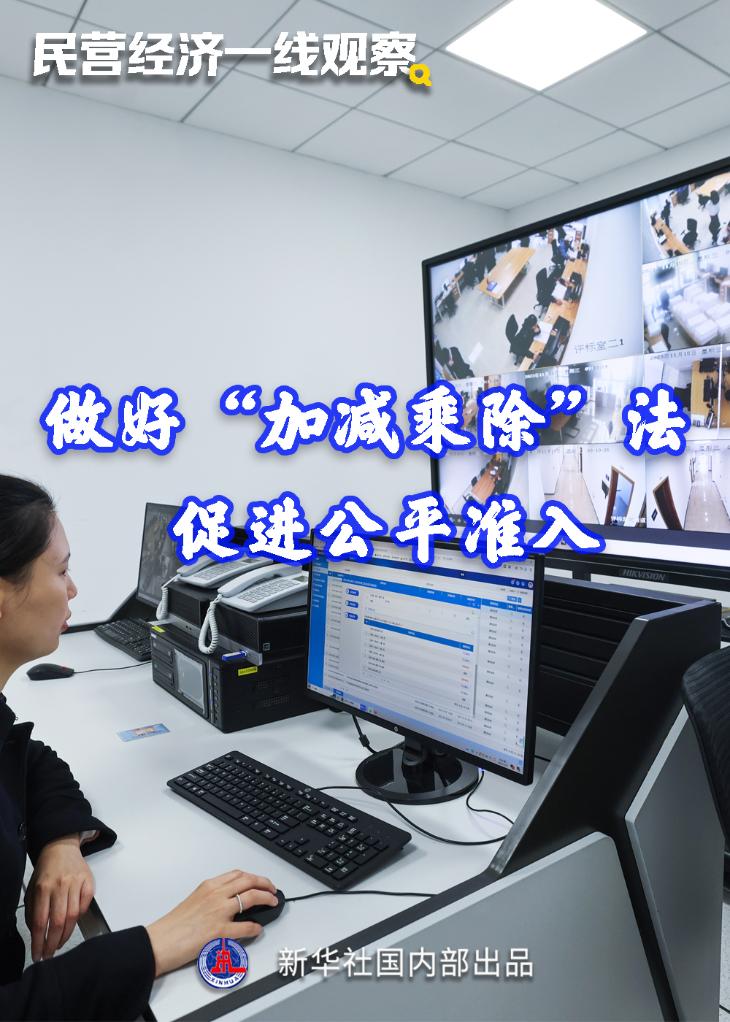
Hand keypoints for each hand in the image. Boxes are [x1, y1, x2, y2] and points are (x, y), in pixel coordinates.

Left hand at [25, 835, 94, 961]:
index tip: (38, 954)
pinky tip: (72, 923)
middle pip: (58, 922)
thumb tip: (36, 933)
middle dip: (53, 943)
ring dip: (66, 935)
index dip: (39, 942)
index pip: (40, 921)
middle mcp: (60, 885)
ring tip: (59, 944)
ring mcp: (76, 883)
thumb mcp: (32, 888)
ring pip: (73, 916)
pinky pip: (84, 906)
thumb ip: (32, 910)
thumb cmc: (46, 870)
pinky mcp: (88, 881)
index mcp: (43, 887)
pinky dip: (79, 918)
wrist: (61, 847)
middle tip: (49, 954)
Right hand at [145, 870, 277, 977]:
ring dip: (266, 899)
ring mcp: (219, 912)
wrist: (160, 942)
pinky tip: (257, 929)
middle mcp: (216, 895)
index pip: (238, 874)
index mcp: (209, 886)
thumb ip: (212, 896)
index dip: (253, 877)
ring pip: (252, 897)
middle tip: (272, 890)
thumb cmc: (173, 925)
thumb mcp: (194, 900)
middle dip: (265, 884)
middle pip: (249, 882)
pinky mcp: (220, 931)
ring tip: (272, 903)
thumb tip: (230, 900)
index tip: (260, 881)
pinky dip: (255, 928)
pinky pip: (246, 927)